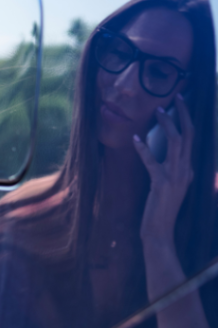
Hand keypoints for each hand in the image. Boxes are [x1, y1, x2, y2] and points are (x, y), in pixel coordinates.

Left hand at [133, 94, 193, 247]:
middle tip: (176, 96)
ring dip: (166, 124)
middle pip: (188, 135)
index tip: (181, 102)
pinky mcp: (161, 183)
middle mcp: (186, 170)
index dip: (187, 119)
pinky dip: (143, 148)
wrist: (160, 231)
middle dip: (183, 114)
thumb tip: (170, 155)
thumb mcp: (172, 186)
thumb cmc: (161, 209)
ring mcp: (176, 176)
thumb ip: (174, 170)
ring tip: (158, 110)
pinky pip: (152, 162)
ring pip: (175, 143)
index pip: (191, 138)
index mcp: (189, 169)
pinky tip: (135, 138)